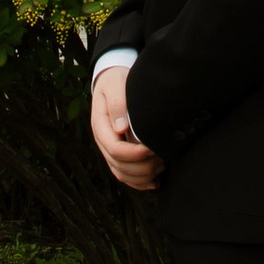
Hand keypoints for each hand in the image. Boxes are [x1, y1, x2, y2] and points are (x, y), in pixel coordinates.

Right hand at [90, 64, 160, 192]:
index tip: (152, 148)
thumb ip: (117, 103)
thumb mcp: (115, 85)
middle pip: (119, 165)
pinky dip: (139, 182)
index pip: (115, 149)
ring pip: (122, 173)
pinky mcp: (118, 153)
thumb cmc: (116, 81)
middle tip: (163, 157)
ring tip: (162, 166)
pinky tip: (155, 181)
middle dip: (142, 166)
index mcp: (100, 125)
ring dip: (142, 176)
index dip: (134, 154)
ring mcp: (109, 148)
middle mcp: (103, 140)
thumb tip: (121, 128)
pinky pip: (125, 175)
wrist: (112, 81)